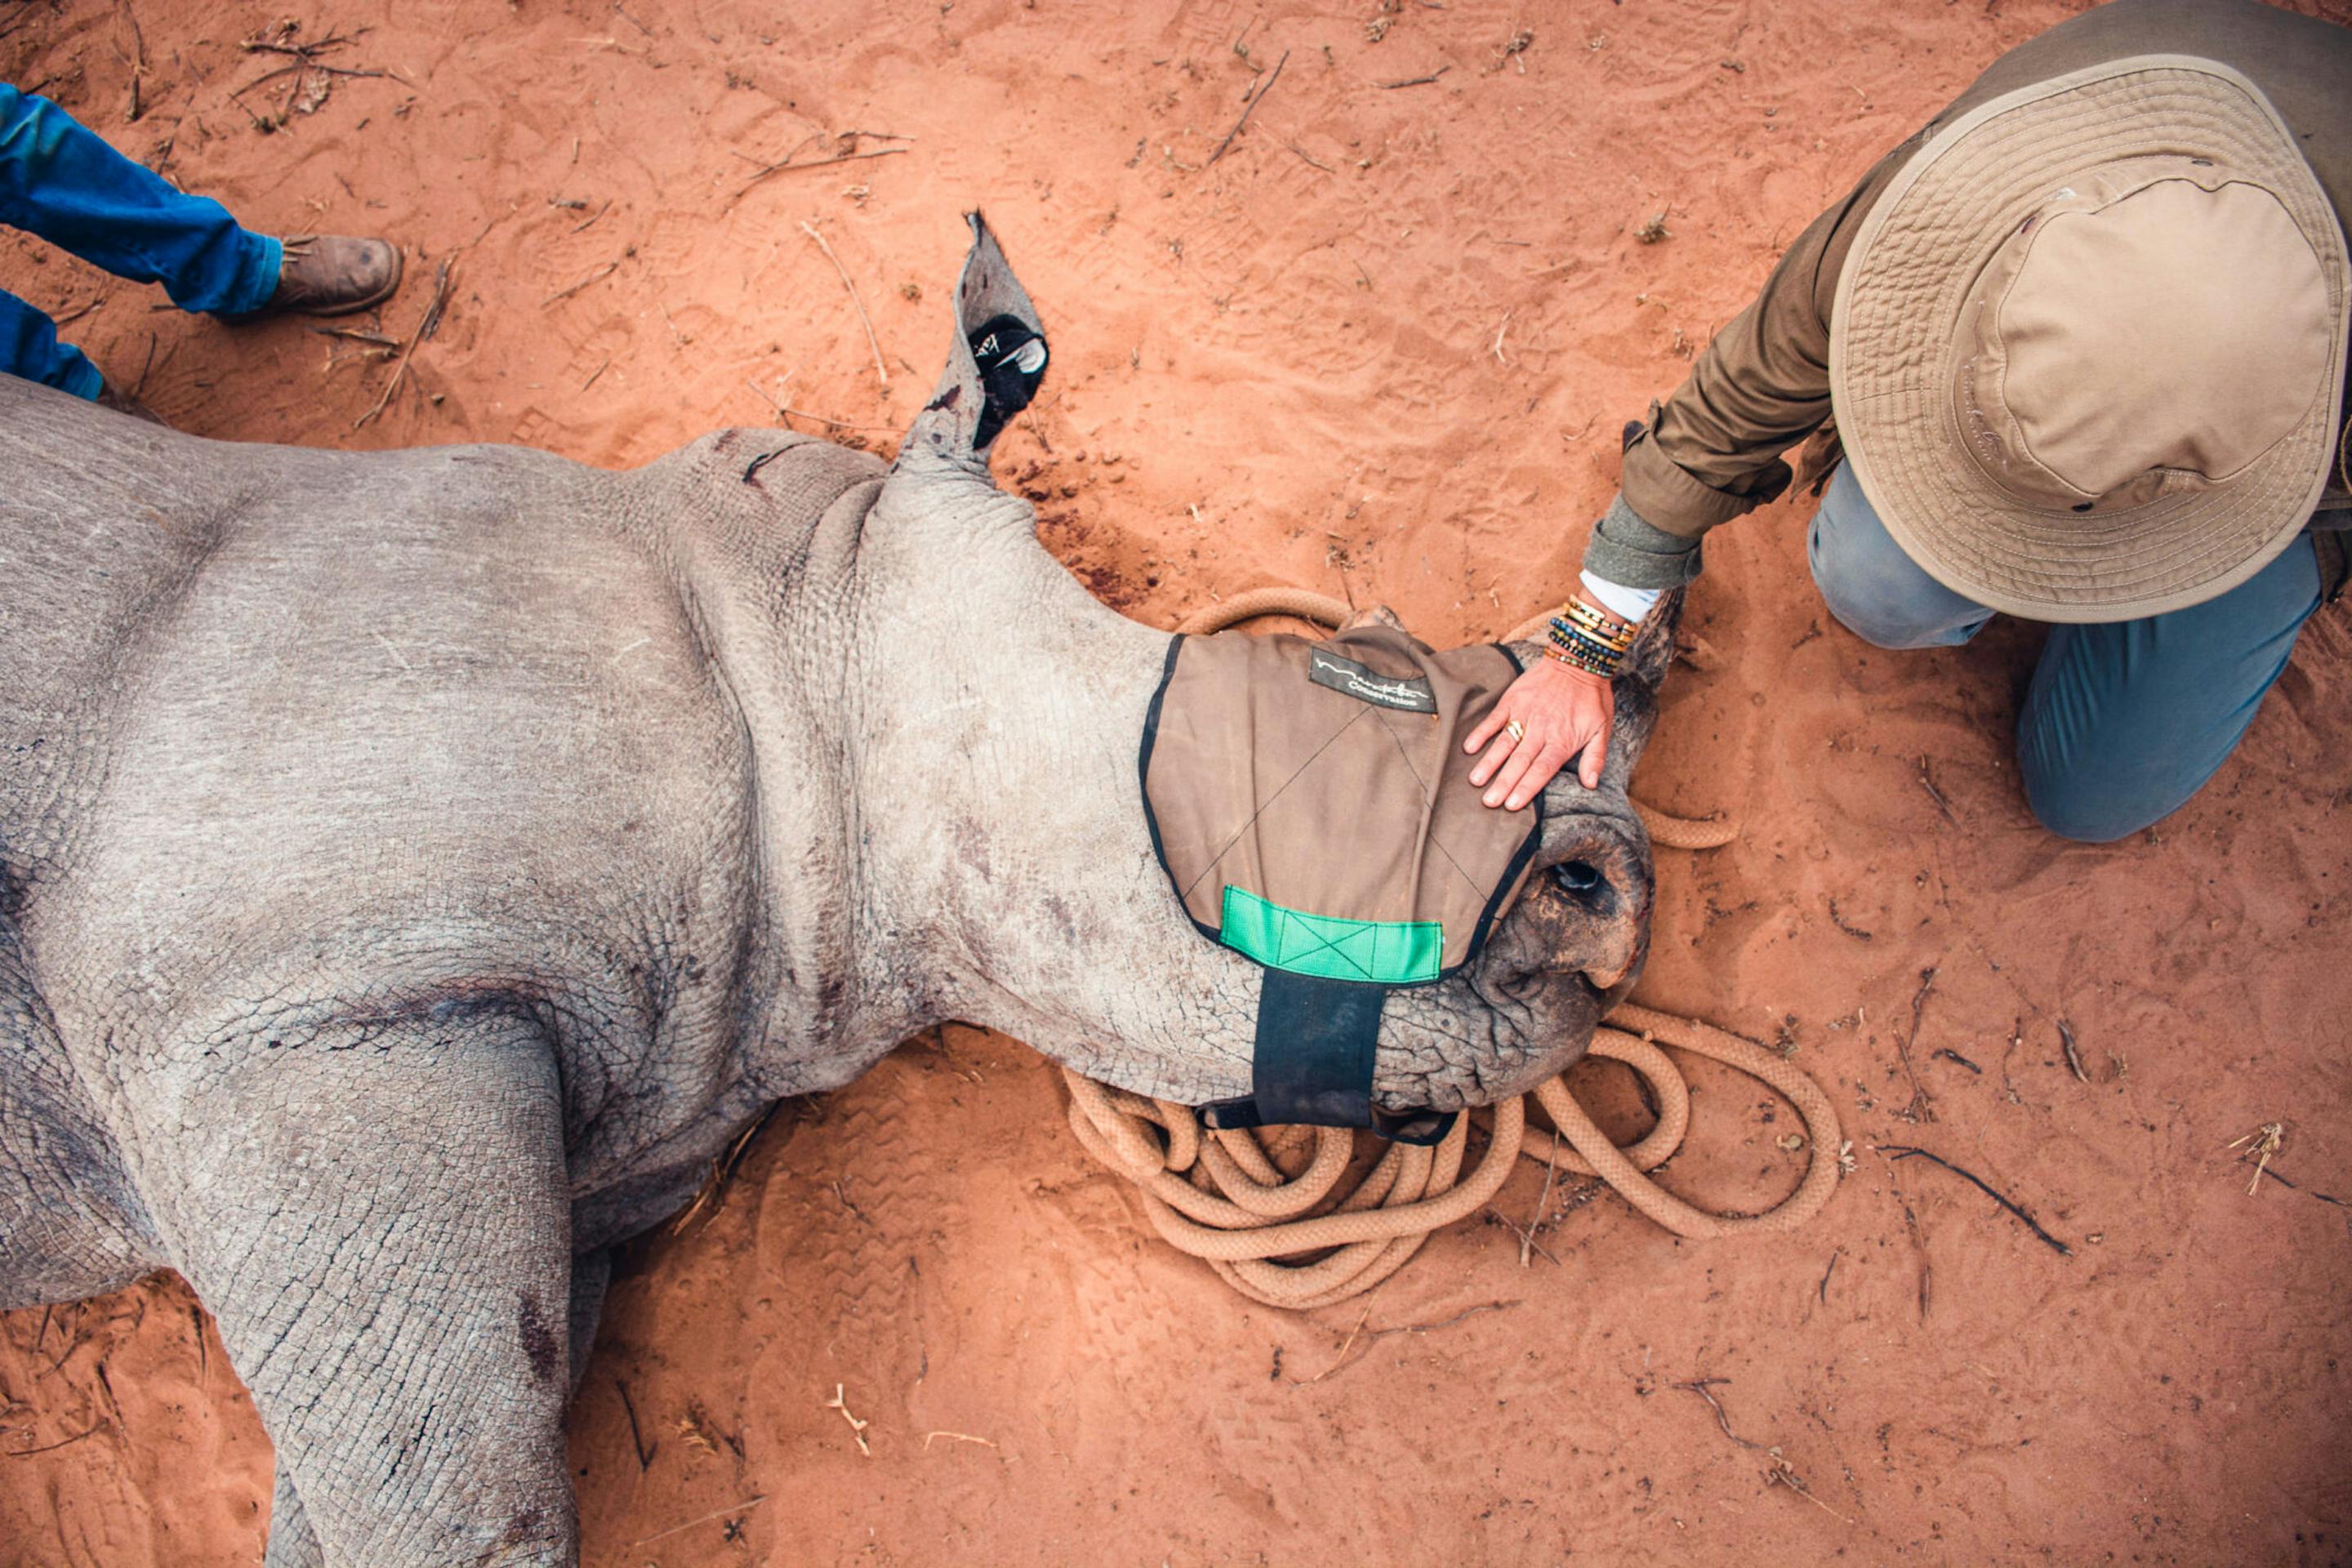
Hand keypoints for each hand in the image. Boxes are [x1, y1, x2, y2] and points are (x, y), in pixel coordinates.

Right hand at [1463, 658, 1613, 809]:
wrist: (1579, 661)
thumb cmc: (1592, 698)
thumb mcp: (1603, 728)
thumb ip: (1595, 758)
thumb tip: (1591, 784)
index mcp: (1562, 741)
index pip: (1542, 770)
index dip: (1526, 787)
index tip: (1512, 805)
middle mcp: (1541, 730)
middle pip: (1520, 761)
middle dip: (1503, 783)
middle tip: (1489, 802)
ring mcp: (1524, 715)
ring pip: (1504, 743)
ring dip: (1489, 763)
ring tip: (1476, 780)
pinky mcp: (1513, 701)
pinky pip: (1494, 719)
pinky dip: (1481, 732)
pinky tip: (1469, 748)